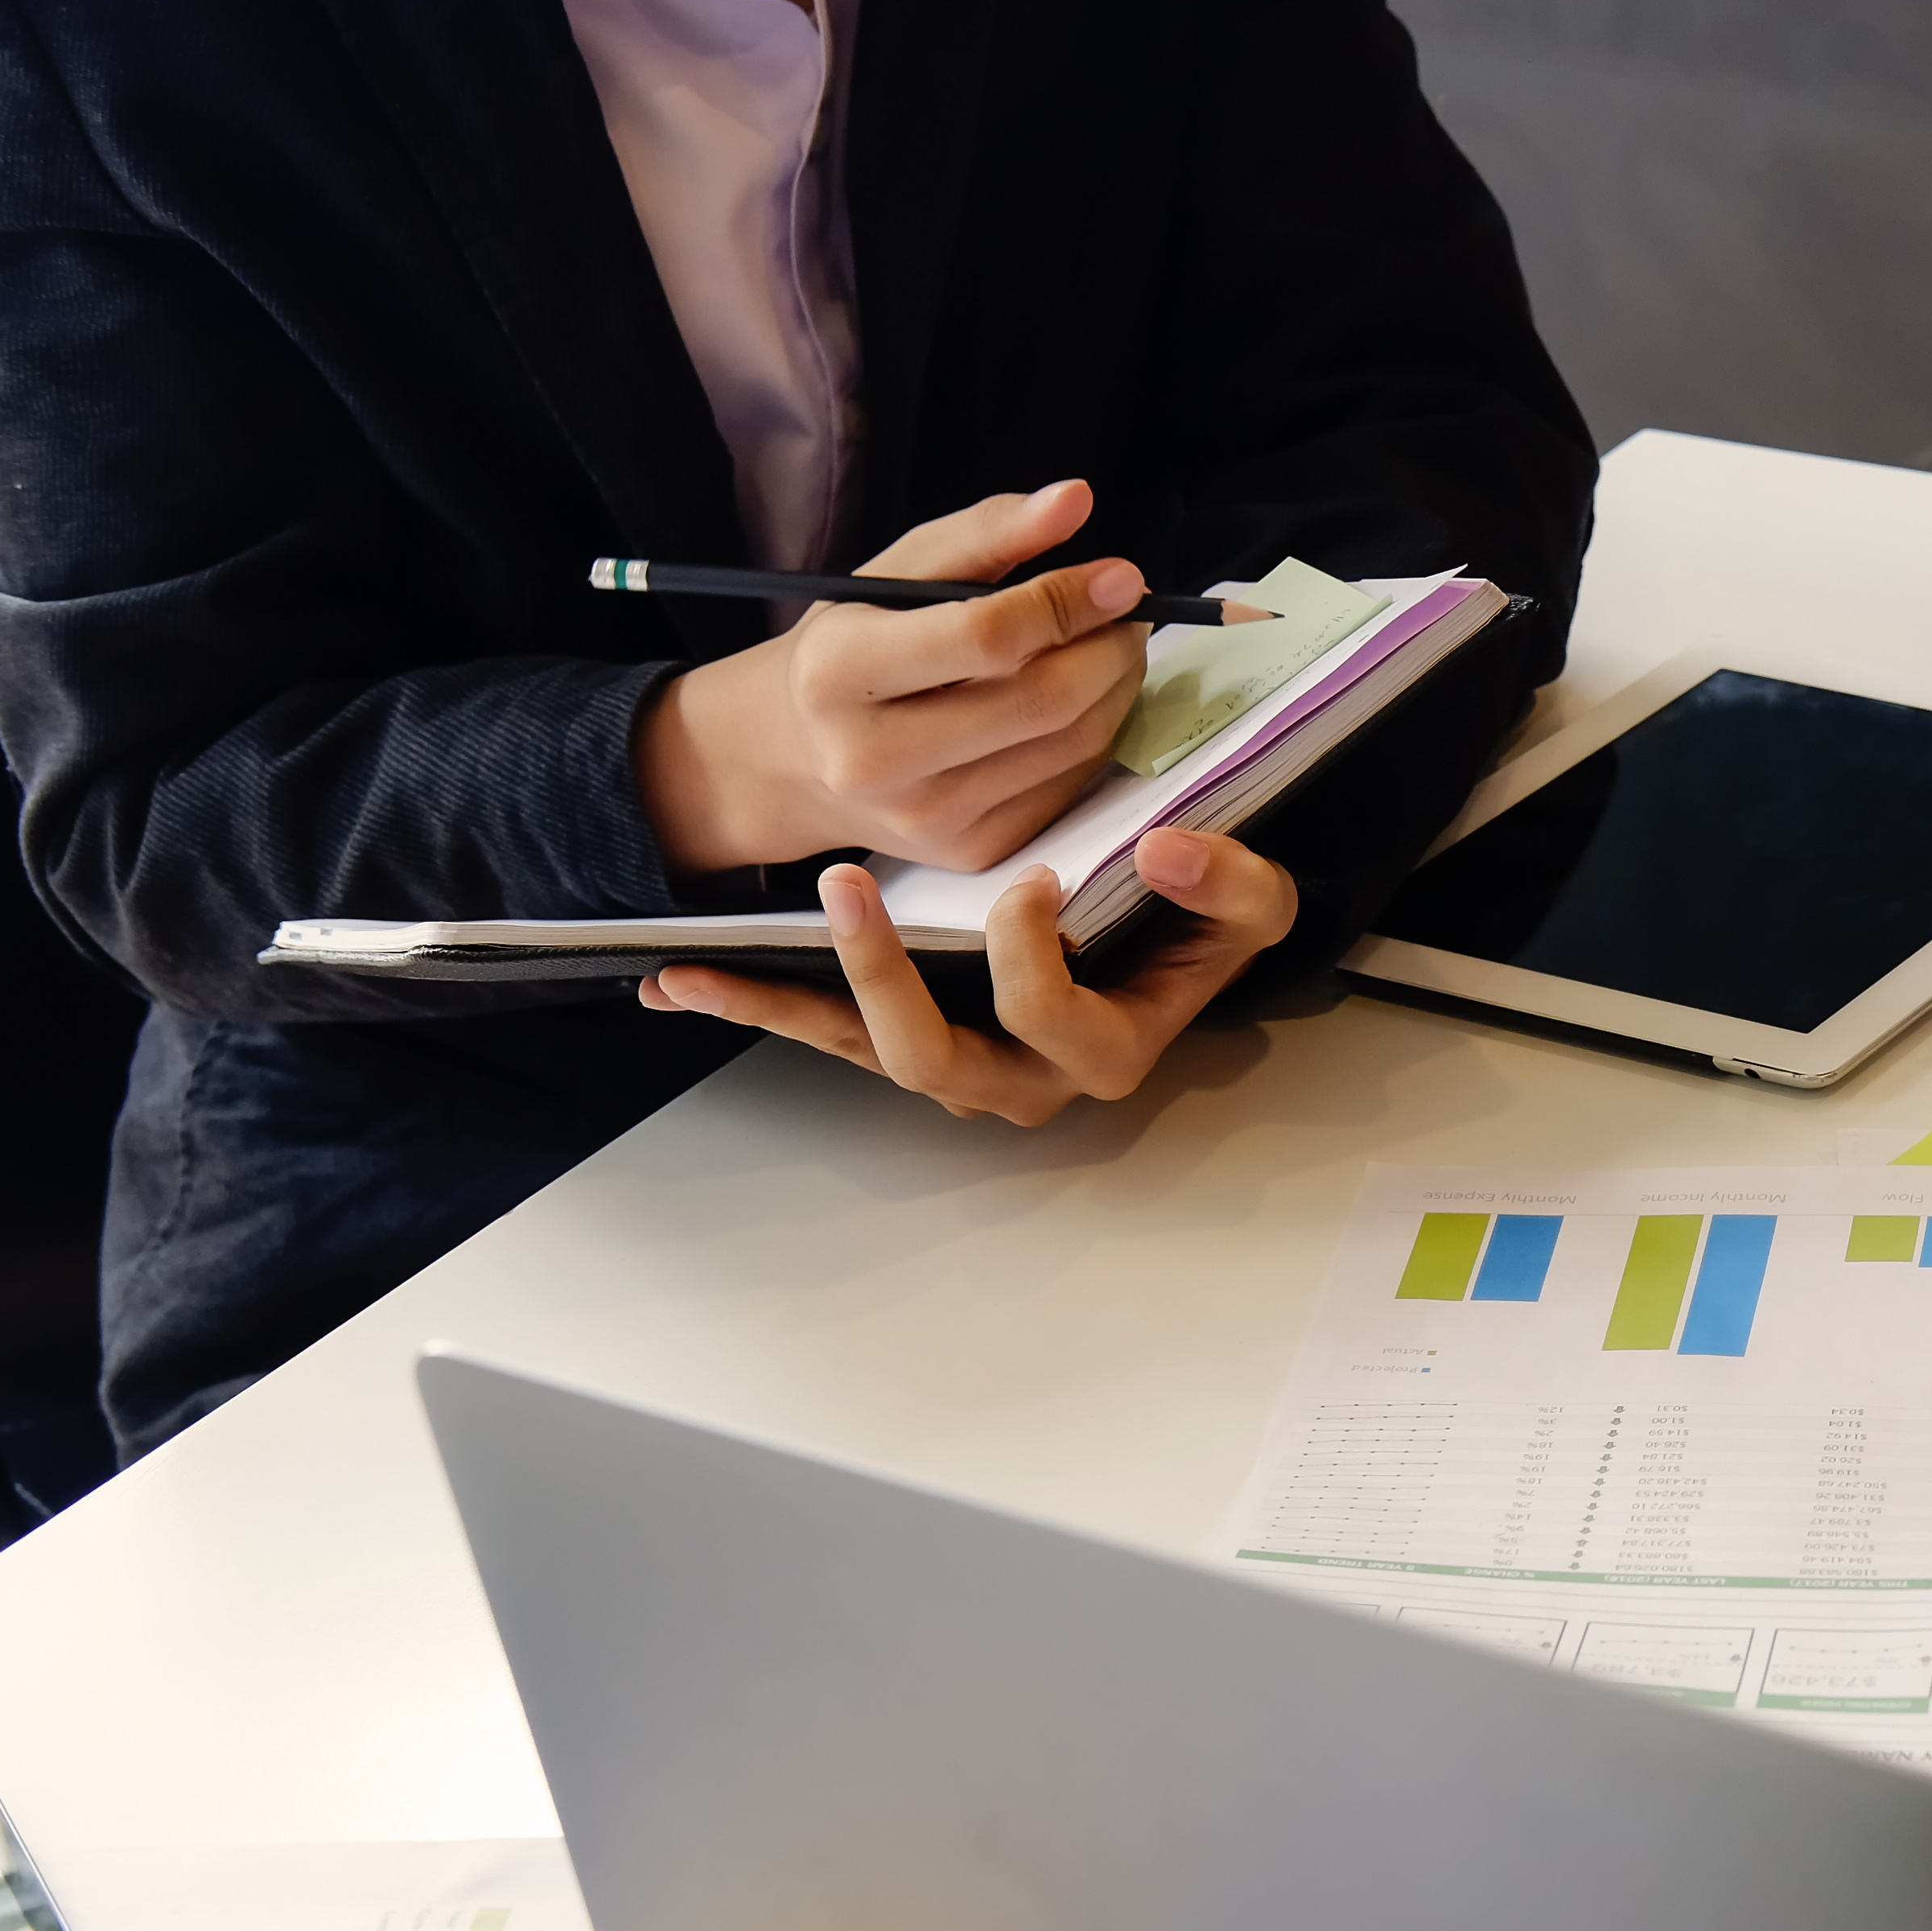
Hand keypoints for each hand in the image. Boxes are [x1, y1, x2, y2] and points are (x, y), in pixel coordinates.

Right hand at [637, 480, 1151, 875]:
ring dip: (1117, 689)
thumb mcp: (893, 576)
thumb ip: (985, 533)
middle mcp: (875, 758)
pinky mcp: (970, 852)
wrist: (798, 758)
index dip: (1067, 602)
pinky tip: (1087, 700)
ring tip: (1115, 646)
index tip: (1123, 576)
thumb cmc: (853, 647)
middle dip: (1110, 649)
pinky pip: (1066, 787)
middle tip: (1131, 614)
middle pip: (1040, 701)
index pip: (984, 637)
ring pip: (1068, 746)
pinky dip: (1096, 734)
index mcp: (840, 672)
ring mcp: (926, 817)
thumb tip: (1076, 500)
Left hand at [639, 828, 1296, 1122]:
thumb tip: (1165, 851)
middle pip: (937, 1060)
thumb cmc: (1208, 925)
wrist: (1180, 942)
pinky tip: (677, 983)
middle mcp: (1025, 1079)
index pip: (1053, 1018)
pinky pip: (825, 1032)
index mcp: (1104, 1050)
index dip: (1032, 956)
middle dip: (881, 979)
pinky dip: (755, 1004)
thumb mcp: (1254, 903)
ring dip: (785, 1005)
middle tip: (849, 887)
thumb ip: (1230, 885)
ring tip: (703, 964)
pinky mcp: (911, 1033)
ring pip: (865, 1054)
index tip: (1033, 877)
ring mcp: (961, 1062)